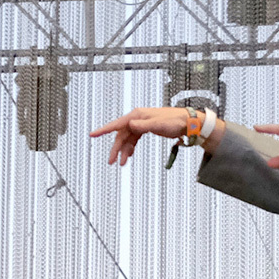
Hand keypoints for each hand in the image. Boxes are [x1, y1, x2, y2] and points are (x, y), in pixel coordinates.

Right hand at [90, 107, 215, 166]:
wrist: (186, 122)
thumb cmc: (175, 121)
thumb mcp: (158, 124)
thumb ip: (144, 125)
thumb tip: (130, 125)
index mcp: (137, 116)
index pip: (116, 124)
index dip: (103, 130)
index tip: (92, 134)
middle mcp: (137, 119)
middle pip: (121, 135)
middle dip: (116, 149)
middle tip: (111, 161)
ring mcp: (141, 124)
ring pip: (127, 139)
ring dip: (124, 151)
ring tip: (122, 163)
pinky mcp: (146, 129)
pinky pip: (134, 139)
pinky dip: (131, 148)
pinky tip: (130, 155)